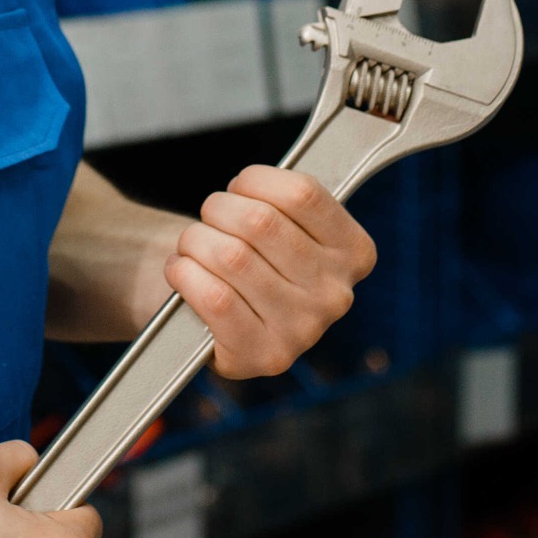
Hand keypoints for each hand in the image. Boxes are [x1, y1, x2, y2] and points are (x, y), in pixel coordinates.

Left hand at [165, 165, 378, 379]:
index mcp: (354, 253)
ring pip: (232, 257)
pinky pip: (215, 298)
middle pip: (261, 222)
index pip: (302, 194)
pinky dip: (185, 273)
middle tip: (209, 216)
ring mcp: (304, 330)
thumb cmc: (256, 257)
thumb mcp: (286, 222)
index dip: (256, 180)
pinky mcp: (265, 356)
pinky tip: (182, 270)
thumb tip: (250, 184)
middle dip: (219, 208)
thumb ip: (283, 199)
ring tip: (192, 244)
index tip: (240, 187)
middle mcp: (336, 295)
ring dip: (195, 240)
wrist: (226, 320)